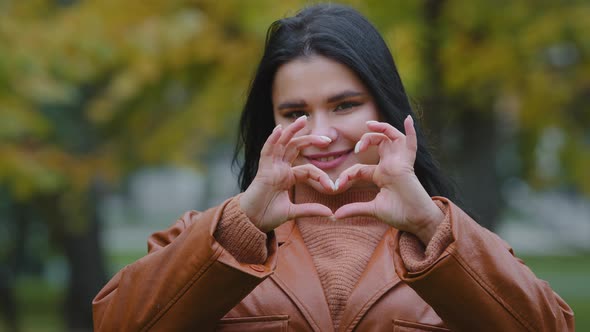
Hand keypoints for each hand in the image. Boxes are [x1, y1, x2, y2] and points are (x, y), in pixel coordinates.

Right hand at [240, 116, 334, 231]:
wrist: (252, 222)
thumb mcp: (293, 212)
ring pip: (282, 143)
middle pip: (296, 147)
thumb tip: (330, 213)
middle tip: (327, 138)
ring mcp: (271, 167)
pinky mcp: (263, 170)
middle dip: (310, 139)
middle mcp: (280, 168)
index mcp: (287, 177)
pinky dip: (272, 139)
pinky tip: (279, 129)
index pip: (308, 169)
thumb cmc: (268, 215)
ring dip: (292, 130)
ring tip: (303, 119)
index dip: (321, 176)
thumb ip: (310, 210)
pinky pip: (267, 151)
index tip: (332, 188)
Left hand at [333, 116, 443, 244]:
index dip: (347, 174)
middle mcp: (390, 165)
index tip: (337, 186)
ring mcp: (400, 163)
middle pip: (379, 143)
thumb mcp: (372, 210)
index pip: (360, 167)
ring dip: (382, 129)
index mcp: (381, 175)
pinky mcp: (408, 165)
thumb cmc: (399, 214)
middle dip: (366, 139)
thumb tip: (334, 216)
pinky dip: (411, 131)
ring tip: (370, 125)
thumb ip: (354, 209)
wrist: (416, 221)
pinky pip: (411, 144)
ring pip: (392, 137)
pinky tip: (408, 119)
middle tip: (357, 148)